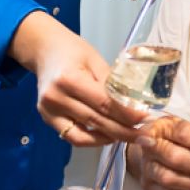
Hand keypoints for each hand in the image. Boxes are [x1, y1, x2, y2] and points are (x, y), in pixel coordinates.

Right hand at [9, 11, 149, 147]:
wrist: (44, 49)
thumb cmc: (72, 50)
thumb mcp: (95, 60)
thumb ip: (111, 83)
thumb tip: (134, 105)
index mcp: (69, 79)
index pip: (104, 103)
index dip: (126, 115)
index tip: (145, 119)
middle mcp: (56, 98)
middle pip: (96, 121)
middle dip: (123, 131)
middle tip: (144, 136)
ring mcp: (48, 111)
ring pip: (84, 136)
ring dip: (109, 139)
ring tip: (129, 137)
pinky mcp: (47, 119)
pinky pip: (72, 137)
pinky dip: (92, 139)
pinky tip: (109, 136)